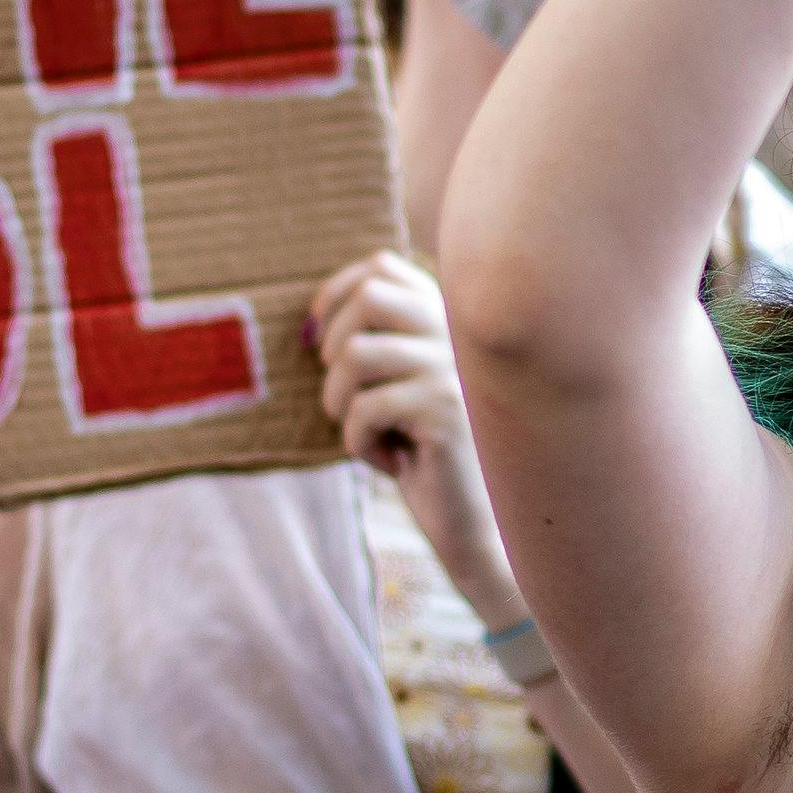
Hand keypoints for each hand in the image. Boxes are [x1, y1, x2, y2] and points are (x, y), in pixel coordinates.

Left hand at [302, 251, 509, 609]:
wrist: (479, 526)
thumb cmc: (431, 457)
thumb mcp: (405, 389)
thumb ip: (381, 345)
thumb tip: (314, 323)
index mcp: (450, 319)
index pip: (382, 266)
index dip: (337, 293)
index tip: (321, 340)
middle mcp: (459, 334)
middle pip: (369, 297)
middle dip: (333, 347)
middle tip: (345, 397)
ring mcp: (455, 370)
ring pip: (356, 355)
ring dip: (338, 402)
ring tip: (363, 431)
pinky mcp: (445, 413)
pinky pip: (365, 409)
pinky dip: (358, 442)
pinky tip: (390, 462)